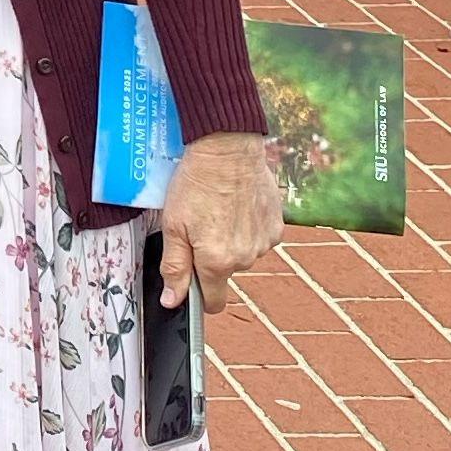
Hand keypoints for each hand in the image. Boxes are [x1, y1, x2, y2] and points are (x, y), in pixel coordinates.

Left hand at [159, 133, 284, 303]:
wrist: (228, 149)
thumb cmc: (197, 183)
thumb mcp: (173, 226)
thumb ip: (174, 267)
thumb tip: (173, 301)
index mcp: (218, 262)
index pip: (214, 302)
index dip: (200, 295)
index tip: (192, 280)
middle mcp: (245, 258)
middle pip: (226, 273)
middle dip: (212, 258)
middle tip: (199, 226)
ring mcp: (264, 242)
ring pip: (243, 254)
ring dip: (232, 241)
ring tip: (218, 210)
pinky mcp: (277, 226)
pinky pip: (258, 237)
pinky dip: (248, 227)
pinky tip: (237, 206)